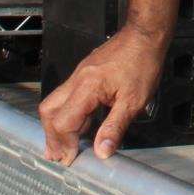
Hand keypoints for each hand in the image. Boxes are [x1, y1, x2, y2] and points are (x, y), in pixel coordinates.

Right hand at [38, 26, 165, 163]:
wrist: (145, 35)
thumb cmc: (142, 63)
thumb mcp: (134, 101)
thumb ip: (115, 127)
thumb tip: (102, 152)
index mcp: (87, 87)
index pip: (63, 121)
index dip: (65, 144)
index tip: (71, 159)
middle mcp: (77, 80)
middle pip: (49, 111)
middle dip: (52, 136)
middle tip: (60, 155)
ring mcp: (78, 75)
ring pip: (55, 102)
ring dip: (58, 125)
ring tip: (67, 146)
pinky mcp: (84, 73)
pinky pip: (67, 96)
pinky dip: (68, 114)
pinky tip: (80, 126)